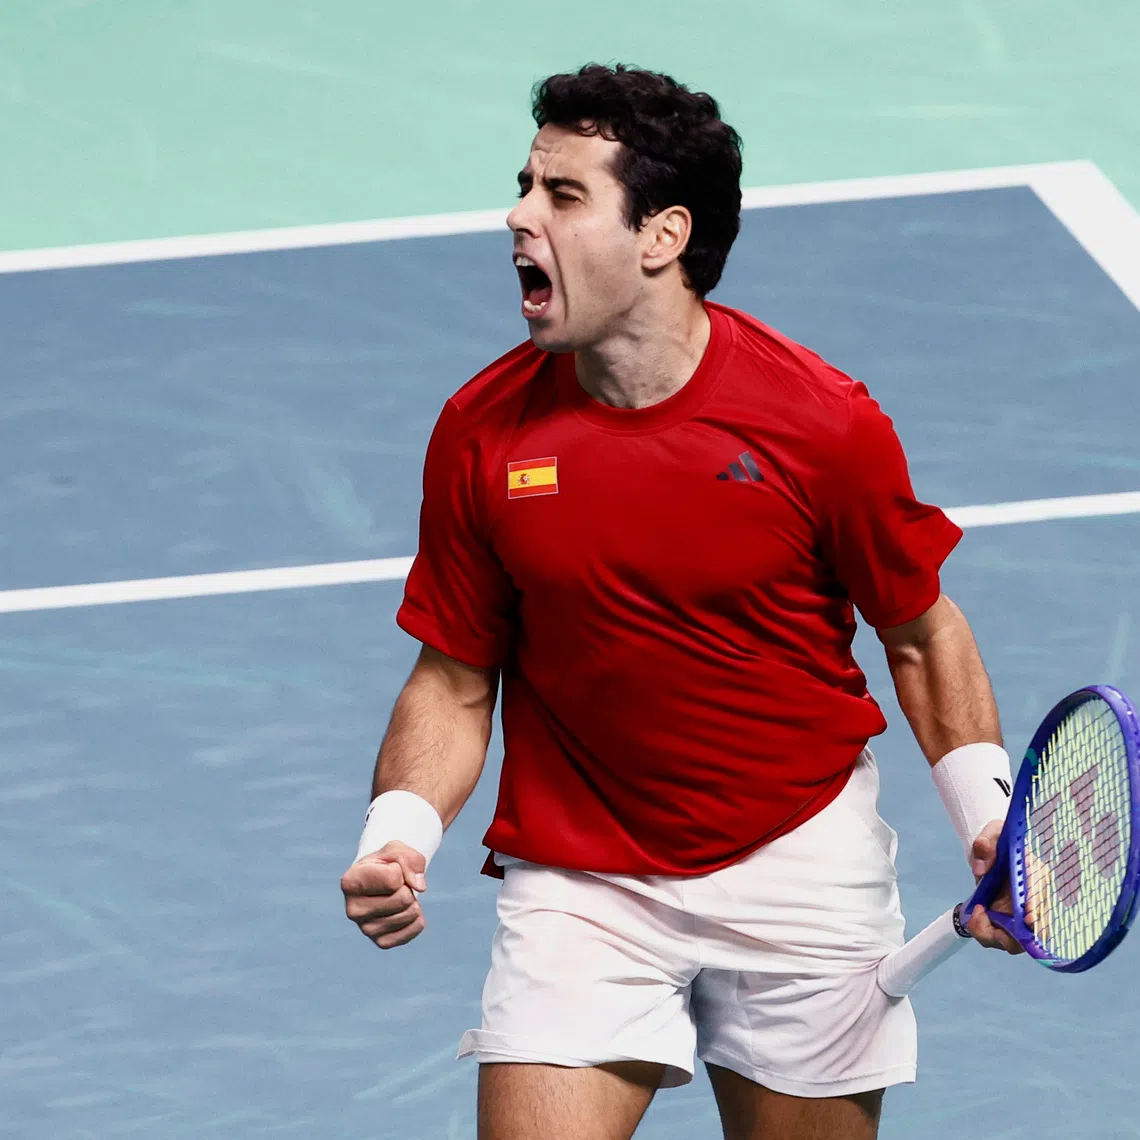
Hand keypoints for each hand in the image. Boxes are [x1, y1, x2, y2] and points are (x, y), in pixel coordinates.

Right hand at [341, 841, 427, 949]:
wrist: (382, 882)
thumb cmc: (387, 864)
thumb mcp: (396, 850)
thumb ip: (410, 860)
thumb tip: (420, 887)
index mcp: (350, 882)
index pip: (393, 878)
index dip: (399, 870)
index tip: (389, 870)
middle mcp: (352, 909)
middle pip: (403, 898)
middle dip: (408, 888)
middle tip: (397, 886)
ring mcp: (365, 929)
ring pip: (410, 914)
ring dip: (413, 902)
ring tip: (398, 897)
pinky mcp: (381, 942)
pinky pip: (413, 930)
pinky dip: (417, 919)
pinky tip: (405, 912)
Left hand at [963, 820, 1023, 954]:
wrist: (995, 850)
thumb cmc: (998, 841)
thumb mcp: (991, 834)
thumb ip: (986, 844)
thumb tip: (980, 868)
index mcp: (1036, 873)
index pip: (1041, 892)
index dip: (1036, 906)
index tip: (1028, 917)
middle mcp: (1035, 897)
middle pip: (1036, 926)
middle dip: (1015, 933)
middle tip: (983, 921)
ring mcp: (1024, 913)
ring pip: (1019, 939)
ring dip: (995, 935)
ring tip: (974, 919)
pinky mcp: (1011, 921)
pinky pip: (1004, 937)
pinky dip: (987, 933)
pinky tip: (974, 919)